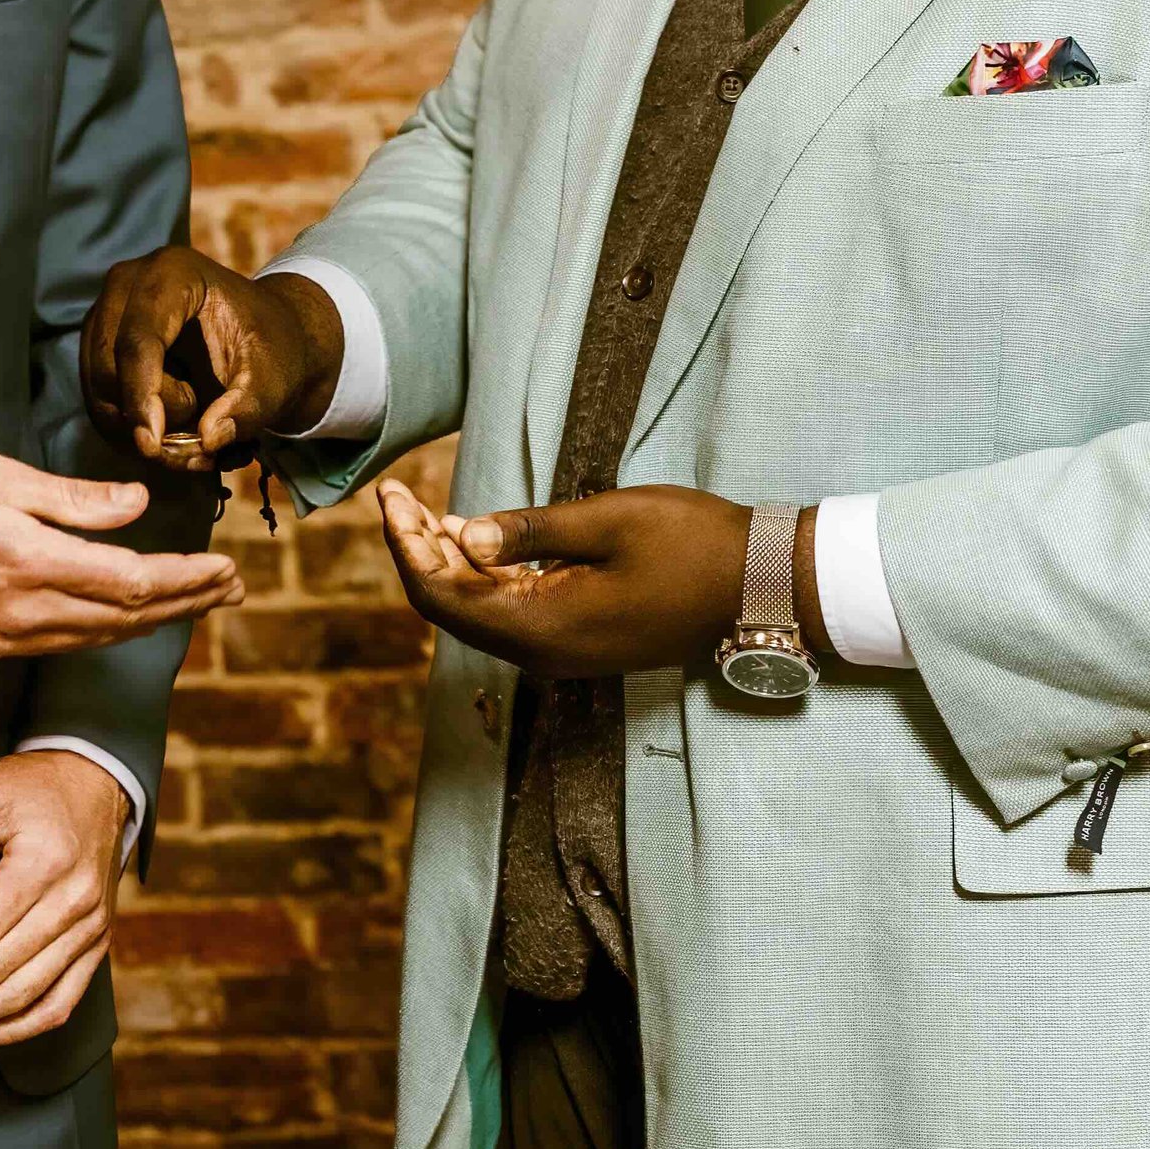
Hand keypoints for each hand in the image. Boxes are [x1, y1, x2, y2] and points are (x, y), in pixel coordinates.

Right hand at [0, 452, 240, 659]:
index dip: (187, 579)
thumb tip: (136, 506)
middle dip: (188, 603)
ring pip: (100, 638)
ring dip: (156, 621)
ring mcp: (5, 638)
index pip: (133, 581)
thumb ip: (71, 500)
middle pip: (128, 618)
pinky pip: (65, 645)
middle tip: (233, 588)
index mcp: (30, 563)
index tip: (225, 568)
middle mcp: (23, 613)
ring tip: (198, 602)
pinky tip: (130, 617)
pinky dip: (109, 632)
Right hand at [82, 244, 344, 464]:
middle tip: (200, 436)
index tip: (153, 445)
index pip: (139, 339)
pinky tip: (173, 436)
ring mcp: (106, 314)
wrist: (264, 341)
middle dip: (147, 414)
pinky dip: (130, 431)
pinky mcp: (98, 345)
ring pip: (100, 390)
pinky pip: (98, 401)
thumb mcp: (273, 381)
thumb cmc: (270, 351)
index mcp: (172, 273)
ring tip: (196, 433)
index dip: (142, 394)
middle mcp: (127, 285)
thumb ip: (247, 408)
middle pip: (109, 366)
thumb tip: (209, 438)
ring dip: (140, 428)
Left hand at [377, 480, 772, 680]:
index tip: (390, 496)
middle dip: (418, 551)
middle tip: (396, 496)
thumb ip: (531, 531)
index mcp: (543, 626)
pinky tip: (472, 539)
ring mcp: (563, 652)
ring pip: (481, 611)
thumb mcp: (609, 521)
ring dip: (448, 564)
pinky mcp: (580, 641)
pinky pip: (513, 613)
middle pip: (453, 607)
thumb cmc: (692, 545)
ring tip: (420, 511)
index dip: (406, 546)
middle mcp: (544, 652)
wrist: (759, 586)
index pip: (443, 595)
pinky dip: (485, 577)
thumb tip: (461, 535)